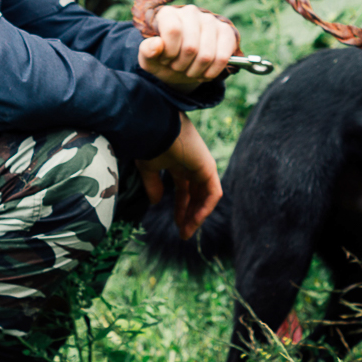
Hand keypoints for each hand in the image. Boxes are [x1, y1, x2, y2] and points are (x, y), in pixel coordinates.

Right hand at [136, 112, 221, 239]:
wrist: (155, 128)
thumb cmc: (149, 143)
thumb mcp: (148, 169)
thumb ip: (153, 185)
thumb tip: (154, 202)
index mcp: (179, 163)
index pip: (184, 191)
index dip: (180, 208)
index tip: (176, 225)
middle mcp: (193, 165)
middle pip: (196, 195)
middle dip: (190, 215)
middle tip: (183, 233)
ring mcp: (203, 165)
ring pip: (205, 196)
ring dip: (197, 216)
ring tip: (187, 231)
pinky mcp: (209, 167)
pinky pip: (213, 193)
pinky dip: (205, 208)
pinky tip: (194, 220)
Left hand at [138, 5, 236, 92]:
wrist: (182, 65)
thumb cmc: (164, 59)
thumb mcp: (149, 59)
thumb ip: (146, 52)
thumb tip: (156, 45)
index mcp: (168, 13)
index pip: (173, 30)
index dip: (169, 52)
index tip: (166, 58)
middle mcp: (190, 12)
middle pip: (191, 47)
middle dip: (182, 65)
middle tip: (178, 66)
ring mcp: (211, 20)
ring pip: (207, 55)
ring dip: (196, 71)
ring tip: (190, 69)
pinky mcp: (227, 32)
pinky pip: (223, 58)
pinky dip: (212, 72)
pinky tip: (204, 72)